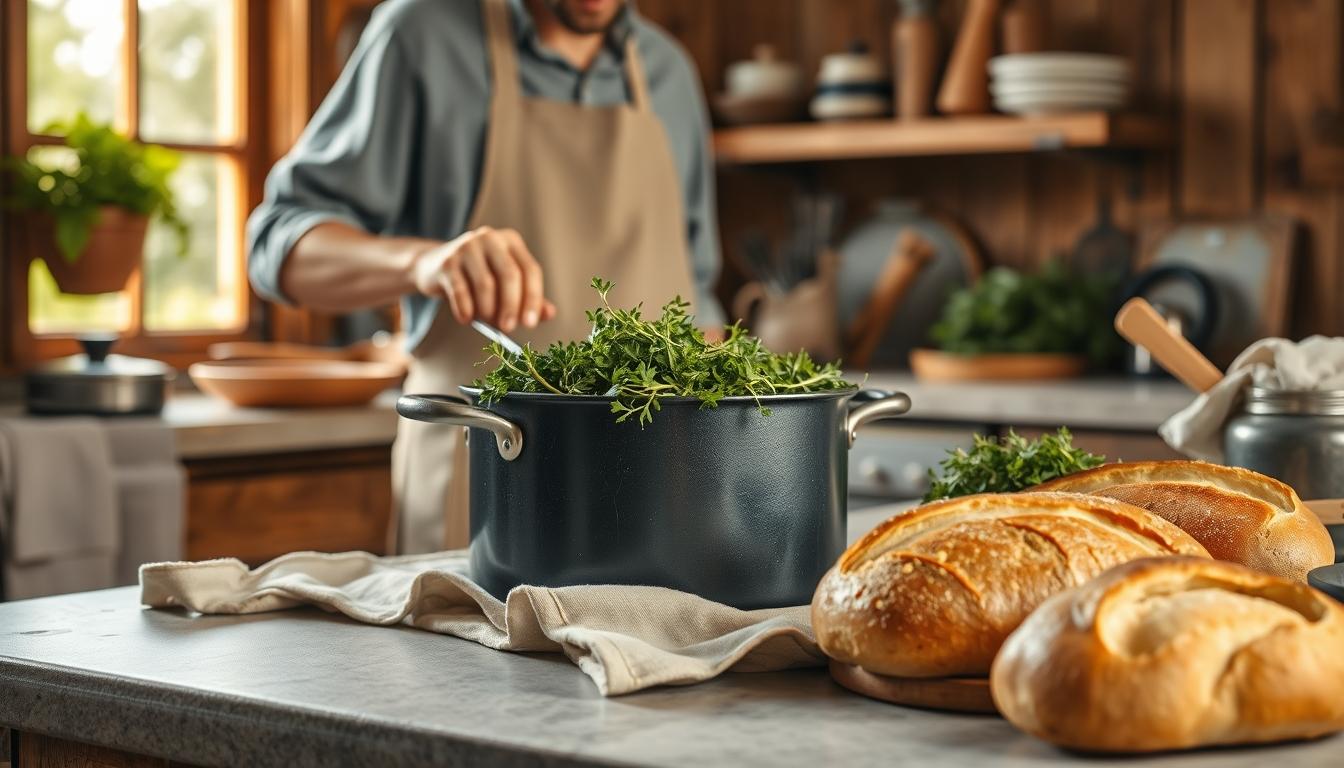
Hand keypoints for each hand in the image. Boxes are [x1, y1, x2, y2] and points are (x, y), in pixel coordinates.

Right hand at [412, 226, 556, 331]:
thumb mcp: (504, 282)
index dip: (533, 298)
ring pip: (485, 284)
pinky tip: (467, 320)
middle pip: (509, 275)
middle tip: (508, 329)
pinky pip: (460, 290)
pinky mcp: (447, 262)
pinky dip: (466, 309)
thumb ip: (528, 297)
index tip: (530, 323)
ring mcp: (467, 247)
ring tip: (487, 322)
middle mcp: (491, 239)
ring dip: (488, 310)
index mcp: (511, 242)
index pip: (530, 269)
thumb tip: (550, 314)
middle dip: (511, 306)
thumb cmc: (477, 276)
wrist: (434, 266)